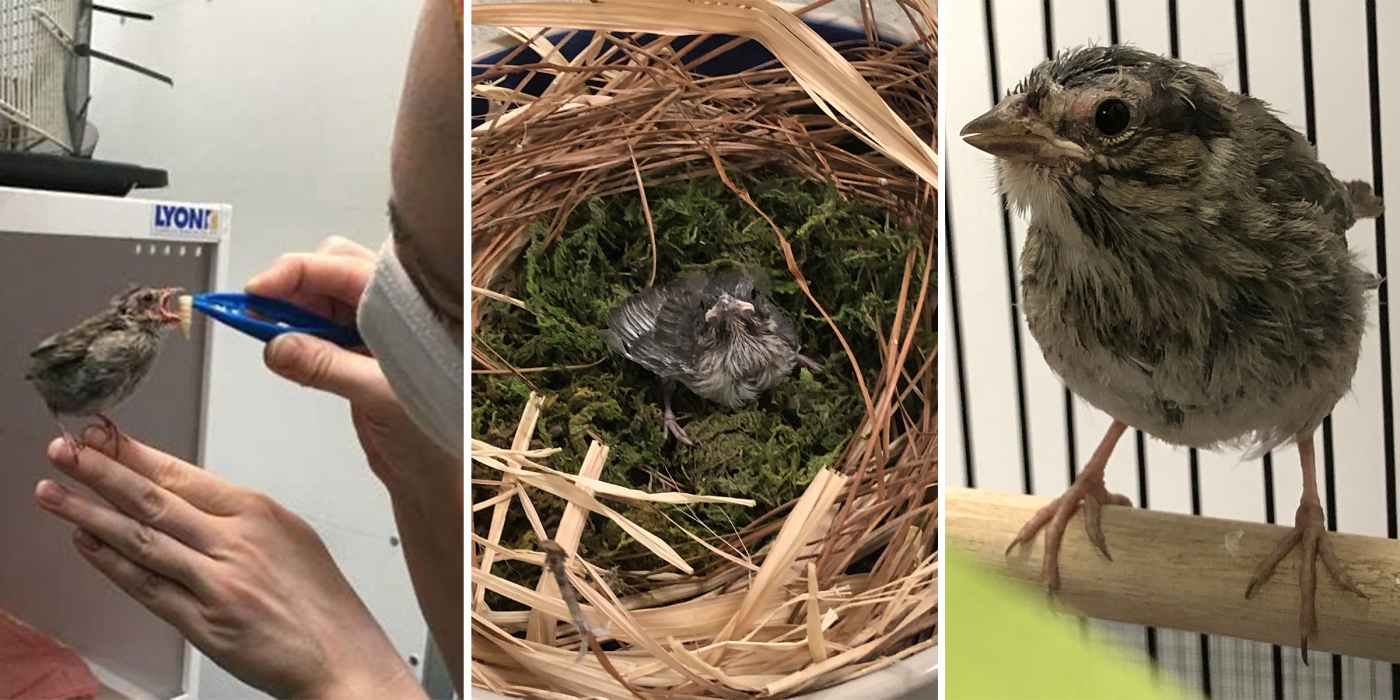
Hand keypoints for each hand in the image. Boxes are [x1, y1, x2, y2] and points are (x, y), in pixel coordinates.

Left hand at [34, 428, 422, 698]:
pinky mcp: (203, 622)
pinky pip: (146, 587)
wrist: (339, 654)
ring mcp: (216, 582)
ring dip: (89, 513)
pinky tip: (86, 545)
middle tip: (63, 450)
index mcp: (258, 512)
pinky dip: (111, 565)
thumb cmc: (321, 600)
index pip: (182, 474)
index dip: (135, 453)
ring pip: (141, 539)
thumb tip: (190, 499)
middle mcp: (234, 542)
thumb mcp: (292, 536)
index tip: (102, 434)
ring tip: (52, 493)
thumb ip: (240, 517)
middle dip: (101, 471)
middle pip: (154, 499)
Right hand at [246, 237, 456, 492]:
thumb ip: (327, 367)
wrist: (435, 476)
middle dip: (289, 286)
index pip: (341, 268)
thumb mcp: (379, 395)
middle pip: (327, 272)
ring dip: (287, 311)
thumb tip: (278, 345)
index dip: (293, 274)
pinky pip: (318, 331)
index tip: (256, 293)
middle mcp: (390, 309)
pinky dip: (295, 335)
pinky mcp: (355, 354)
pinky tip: (283, 349)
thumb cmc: (432, 435)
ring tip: (262, 330)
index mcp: (406, 305)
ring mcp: (371, 331)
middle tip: (256, 312)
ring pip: (319, 301)